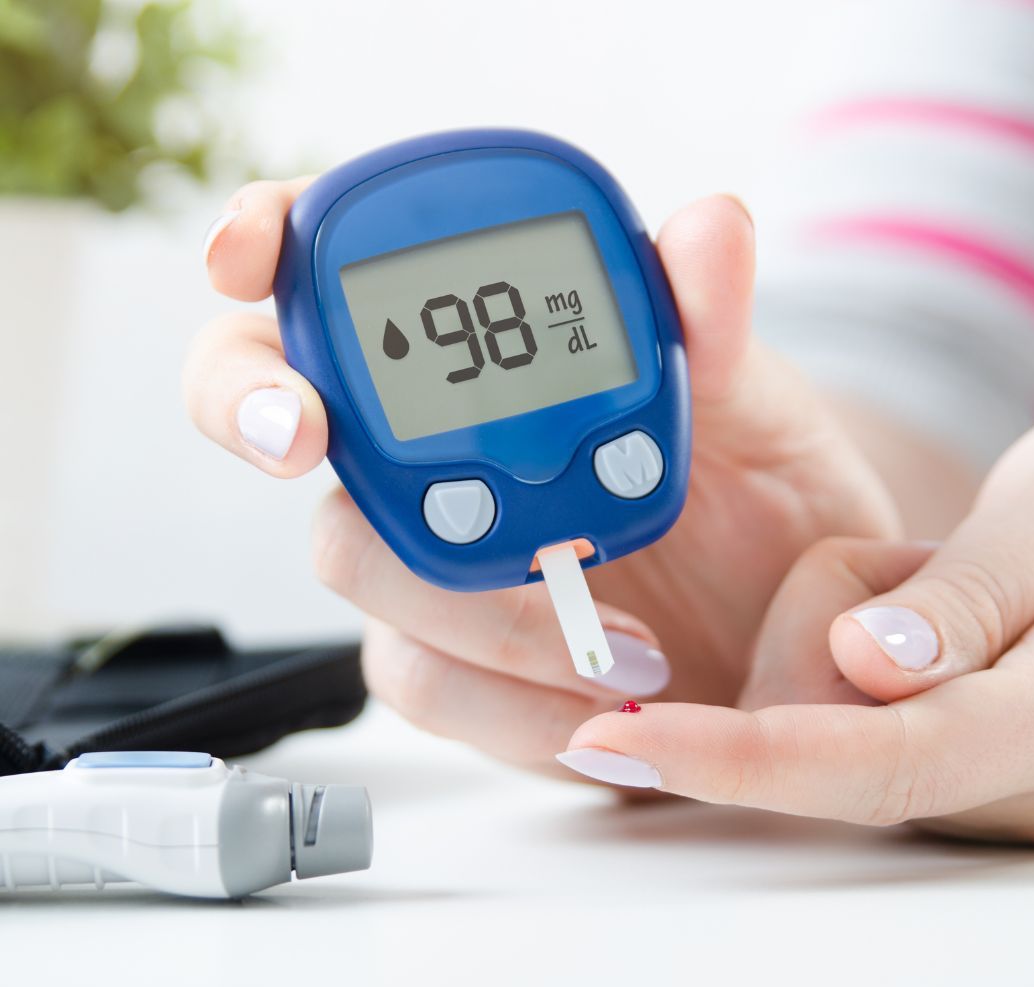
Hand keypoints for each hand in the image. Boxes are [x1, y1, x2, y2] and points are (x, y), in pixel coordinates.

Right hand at [185, 178, 897, 775]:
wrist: (780, 616)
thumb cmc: (753, 488)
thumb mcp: (746, 399)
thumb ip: (709, 324)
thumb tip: (709, 225)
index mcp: (479, 354)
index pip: (335, 271)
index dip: (259, 242)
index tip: (245, 256)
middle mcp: (425, 448)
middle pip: (278, 411)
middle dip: (257, 409)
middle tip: (307, 434)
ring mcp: (426, 557)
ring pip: (351, 562)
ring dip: (469, 602)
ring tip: (621, 644)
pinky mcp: (453, 662)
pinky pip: (424, 681)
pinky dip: (507, 702)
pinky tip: (598, 706)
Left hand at [559, 408, 1033, 847]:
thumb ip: (974, 597)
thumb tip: (868, 663)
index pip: (877, 764)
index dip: (736, 761)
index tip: (614, 740)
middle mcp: (1004, 783)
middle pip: (820, 726)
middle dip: (816, 630)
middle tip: (915, 565)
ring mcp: (962, 777)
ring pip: (805, 701)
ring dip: (834, 615)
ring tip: (945, 576)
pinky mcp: (923, 753)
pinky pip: (819, 692)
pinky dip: (840, 633)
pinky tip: (919, 612)